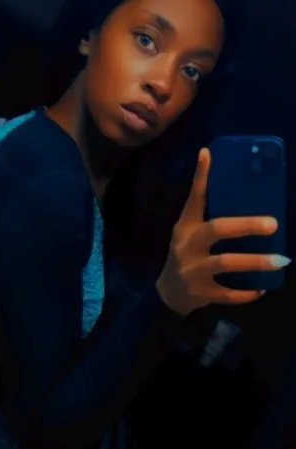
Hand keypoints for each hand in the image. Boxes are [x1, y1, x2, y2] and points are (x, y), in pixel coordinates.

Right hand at [157, 148, 285, 317]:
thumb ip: (207, 212)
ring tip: (280, 260)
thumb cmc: (187, 255)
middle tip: (273, 224)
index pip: (194, 198)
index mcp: (186, 226)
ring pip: (226, 263)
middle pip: (216, 230)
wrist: (168, 294)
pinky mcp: (200, 293)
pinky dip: (247, 293)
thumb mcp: (190, 232)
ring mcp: (192, 270)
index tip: (208, 154)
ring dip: (255, 262)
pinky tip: (262, 288)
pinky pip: (227, 293)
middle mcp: (186, 245)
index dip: (201, 176)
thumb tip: (228, 181)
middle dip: (246, 226)